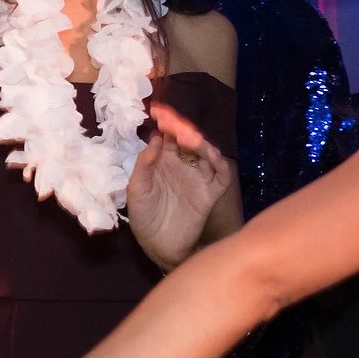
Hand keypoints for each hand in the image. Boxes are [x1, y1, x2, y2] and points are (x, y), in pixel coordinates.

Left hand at [127, 102, 231, 269]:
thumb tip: (158, 138)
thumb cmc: (144, 216)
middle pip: (188, 140)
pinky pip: (221, 176)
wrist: (158, 246)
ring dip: (201, 143)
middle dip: (182, 128)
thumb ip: (145, 165)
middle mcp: (183, 166)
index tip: (159, 111)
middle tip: (172, 121)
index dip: (166, 122)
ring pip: (207, 154)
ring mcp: (198, 178)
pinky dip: (220, 164)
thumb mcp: (137, 189)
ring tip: (189, 137)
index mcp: (163, 161)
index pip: (168, 135)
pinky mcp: (210, 194)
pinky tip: (211, 156)